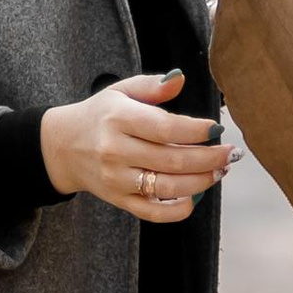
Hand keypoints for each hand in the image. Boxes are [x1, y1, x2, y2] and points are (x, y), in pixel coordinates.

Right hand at [40, 71, 228, 223]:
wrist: (63, 146)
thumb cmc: (101, 115)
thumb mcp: (121, 91)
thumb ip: (152, 85)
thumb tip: (181, 79)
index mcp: (118, 119)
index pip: (164, 128)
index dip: (196, 131)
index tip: (217, 129)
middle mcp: (115, 151)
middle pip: (172, 160)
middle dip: (209, 159)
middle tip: (230, 153)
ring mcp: (117, 179)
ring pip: (167, 187)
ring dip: (201, 182)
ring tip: (219, 171)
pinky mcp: (119, 200)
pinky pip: (154, 213)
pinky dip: (179, 209)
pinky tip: (197, 195)